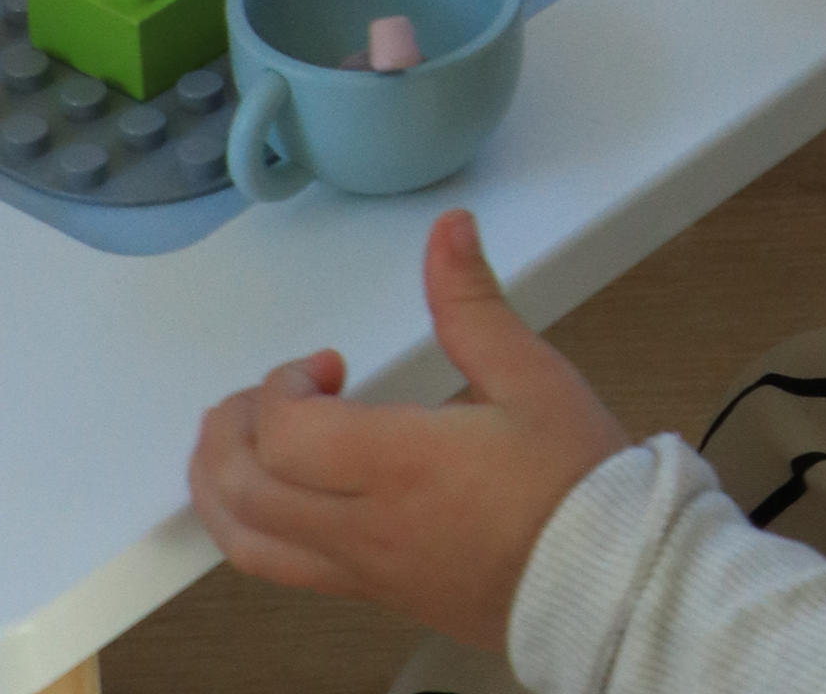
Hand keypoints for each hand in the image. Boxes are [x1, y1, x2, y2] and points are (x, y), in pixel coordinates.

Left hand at [188, 208, 631, 649]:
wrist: (605, 578)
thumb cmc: (572, 482)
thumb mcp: (531, 374)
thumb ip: (473, 303)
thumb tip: (448, 232)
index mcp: (401, 467)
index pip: (287, 437)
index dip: (282, 387)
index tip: (324, 363)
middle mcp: (366, 527)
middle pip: (245, 492)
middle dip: (232, 429)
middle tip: (266, 392)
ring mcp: (362, 569)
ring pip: (247, 543)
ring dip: (220, 486)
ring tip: (242, 442)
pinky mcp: (372, 593)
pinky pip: (280, 570)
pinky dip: (250, 526)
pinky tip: (278, 494)